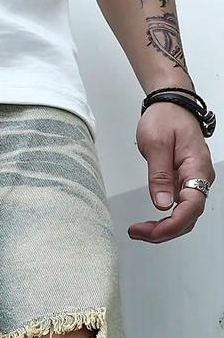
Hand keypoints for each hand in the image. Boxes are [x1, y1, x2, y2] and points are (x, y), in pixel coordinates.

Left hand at [129, 101, 215, 242]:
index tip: (150, 232)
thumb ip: (159, 176)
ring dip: (164, 228)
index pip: (191, 207)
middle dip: (164, 231)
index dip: (171, 225)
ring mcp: (193, 181)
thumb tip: (162, 204)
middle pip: (189, 217)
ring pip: (184, 216)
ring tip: (139, 230)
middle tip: (137, 233)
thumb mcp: (156, 145)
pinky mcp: (185, 182)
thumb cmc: (166, 118)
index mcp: (196, 168)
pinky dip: (164, 219)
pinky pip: (179, 208)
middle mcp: (200, 178)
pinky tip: (149, 222)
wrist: (171, 105)